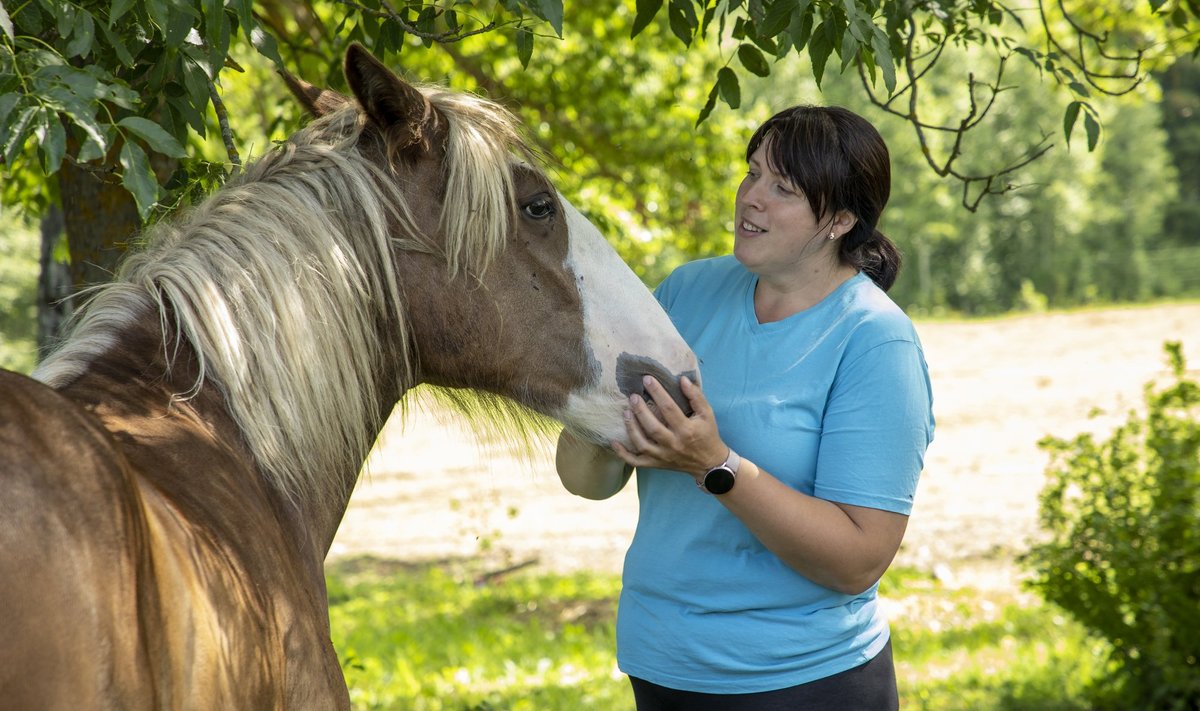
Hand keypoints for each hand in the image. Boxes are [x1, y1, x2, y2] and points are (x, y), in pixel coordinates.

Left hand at [611, 375, 728, 477]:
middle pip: (652, 427)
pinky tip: (614, 442)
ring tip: (625, 412)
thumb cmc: (707, 434)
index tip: (647, 379)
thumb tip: (682, 380)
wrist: (708, 463)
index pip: (669, 408)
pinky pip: (637, 462)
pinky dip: (624, 454)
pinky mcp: (657, 464)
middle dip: (641, 411)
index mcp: (686, 430)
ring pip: (642, 444)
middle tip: (633, 396)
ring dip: (631, 428)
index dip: (657, 392)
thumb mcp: (707, 414)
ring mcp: (663, 456)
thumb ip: (696, 396)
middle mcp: (673, 444)